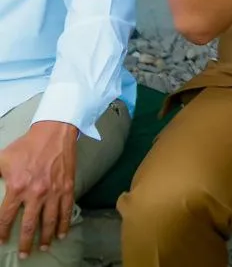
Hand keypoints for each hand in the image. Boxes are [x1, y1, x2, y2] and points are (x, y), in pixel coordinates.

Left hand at [0, 122, 77, 258]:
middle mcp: (36, 193)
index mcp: (18, 187)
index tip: (1, 240)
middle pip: (30, 225)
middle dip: (25, 242)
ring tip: (42, 248)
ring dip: (45, 237)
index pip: (6, 216)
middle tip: (23, 255)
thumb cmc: (26, 146)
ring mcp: (54, 192)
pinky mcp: (67, 188)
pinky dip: (64, 224)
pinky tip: (61, 234)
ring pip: (49, 221)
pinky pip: (66, 210)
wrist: (54, 133)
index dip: (2, 231)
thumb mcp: (1, 159)